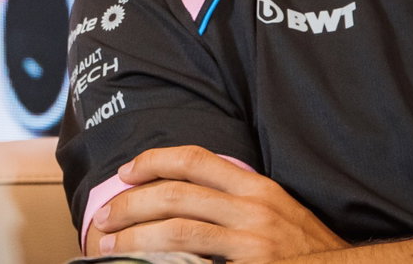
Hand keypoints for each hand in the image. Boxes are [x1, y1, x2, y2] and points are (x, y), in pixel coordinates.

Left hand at [88, 145, 347, 262]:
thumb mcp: (279, 214)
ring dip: (134, 238)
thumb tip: (182, 198)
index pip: (195, 159)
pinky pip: (192, 262)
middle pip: (175, 195)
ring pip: (176, 231)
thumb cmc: (309, 252)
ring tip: (109, 247)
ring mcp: (254, 242)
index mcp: (258, 188)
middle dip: (130, 205)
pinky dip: (162, 262)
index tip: (126, 172)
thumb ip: (237, 201)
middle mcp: (255, 209)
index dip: (153, 161)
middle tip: (103, 219)